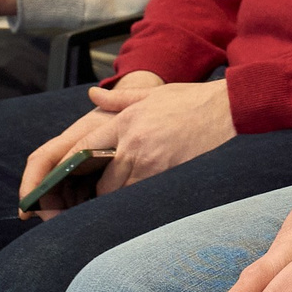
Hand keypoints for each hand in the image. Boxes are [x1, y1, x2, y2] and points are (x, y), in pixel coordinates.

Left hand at [17, 73, 236, 214]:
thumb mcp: (152, 94)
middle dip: (98, 190)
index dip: (70, 166)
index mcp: (126, 122)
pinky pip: (144, 195)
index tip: (64, 176)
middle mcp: (134, 144)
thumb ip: (119, 98)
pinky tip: (141, 197)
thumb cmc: (190, 100)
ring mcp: (152, 162)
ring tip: (119, 197)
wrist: (226, 110)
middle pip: (102, 182)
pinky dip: (139, 198)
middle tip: (97, 192)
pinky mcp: (169, 175)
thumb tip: (93, 94)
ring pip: (122, 193)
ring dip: (118, 196)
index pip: (85, 149)